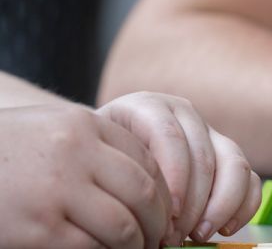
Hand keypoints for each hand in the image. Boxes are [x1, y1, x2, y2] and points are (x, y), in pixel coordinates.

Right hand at [0, 105, 171, 247]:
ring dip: (137, 246)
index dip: (165, 191)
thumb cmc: (4, 153)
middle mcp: (75, 154)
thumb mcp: (51, 132)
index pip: (148, 160)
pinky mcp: (39, 230)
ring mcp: (56, 192)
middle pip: (145, 194)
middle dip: (158, 222)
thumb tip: (152, 185)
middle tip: (159, 239)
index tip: (165, 210)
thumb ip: (96, 147)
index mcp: (82, 125)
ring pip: (125, 227)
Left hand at [97, 92, 260, 242]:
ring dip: (221, 206)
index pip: (169, 136)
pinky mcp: (230, 157)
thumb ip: (121, 180)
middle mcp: (184, 114)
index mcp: (147, 107)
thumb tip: (142, 217)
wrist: (108, 160)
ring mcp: (211, 134)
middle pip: (204, 156)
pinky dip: (243, 206)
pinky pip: (251, 180)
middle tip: (174, 235)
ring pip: (235, 165)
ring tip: (198, 234)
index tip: (165, 216)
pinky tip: (224, 229)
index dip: (173, 178)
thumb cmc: (102, 166)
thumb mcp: (99, 163)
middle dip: (193, 203)